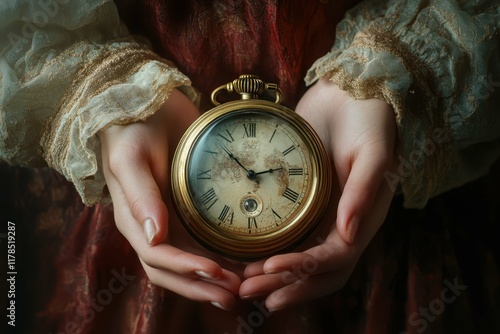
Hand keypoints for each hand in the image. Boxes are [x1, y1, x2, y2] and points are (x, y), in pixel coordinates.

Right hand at [99, 89, 241, 309]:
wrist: (150, 103)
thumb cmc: (133, 128)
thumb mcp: (132, 157)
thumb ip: (140, 195)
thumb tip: (154, 237)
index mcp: (134, 218)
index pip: (158, 257)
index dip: (186, 270)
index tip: (217, 273)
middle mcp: (152, 225)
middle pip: (175, 271)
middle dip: (203, 286)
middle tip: (236, 294)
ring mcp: (171, 220)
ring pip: (191, 262)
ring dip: (214, 279)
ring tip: (244, 286)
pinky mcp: (189, 209)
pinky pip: (204, 242)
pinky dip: (221, 257)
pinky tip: (242, 261)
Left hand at [240, 79, 396, 309]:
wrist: (349, 91)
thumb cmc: (369, 119)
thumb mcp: (372, 152)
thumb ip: (363, 191)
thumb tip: (349, 235)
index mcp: (363, 217)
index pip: (336, 258)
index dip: (306, 269)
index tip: (273, 268)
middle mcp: (341, 223)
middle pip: (316, 271)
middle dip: (284, 285)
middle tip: (247, 292)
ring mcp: (321, 215)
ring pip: (299, 258)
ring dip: (273, 276)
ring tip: (242, 284)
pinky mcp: (302, 202)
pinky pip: (286, 235)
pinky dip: (268, 251)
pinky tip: (244, 258)